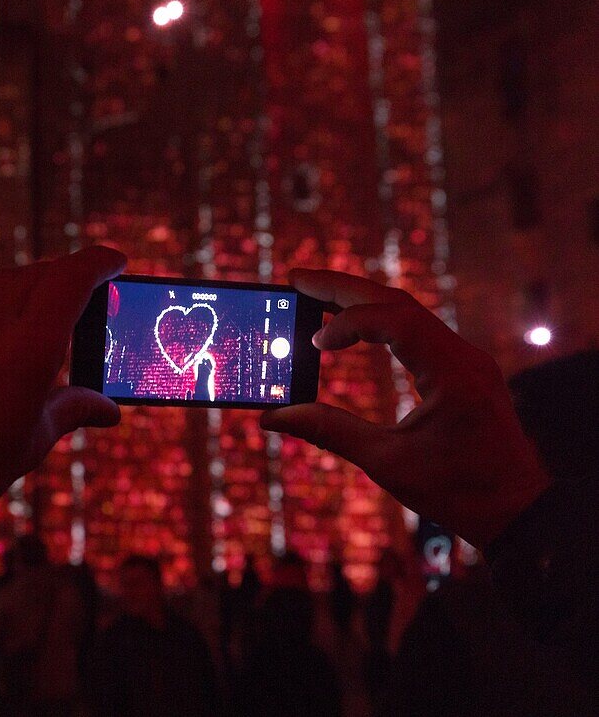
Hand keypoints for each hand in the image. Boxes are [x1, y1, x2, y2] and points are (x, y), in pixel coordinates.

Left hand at [0, 247, 126, 523]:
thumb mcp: (33, 440)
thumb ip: (72, 410)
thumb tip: (107, 410)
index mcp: (29, 347)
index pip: (71, 280)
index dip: (98, 263)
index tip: (116, 261)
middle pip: (35, 275)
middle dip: (65, 273)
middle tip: (85, 288)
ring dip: (26, 286)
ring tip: (42, 309)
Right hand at [260, 270, 548, 548]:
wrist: (517, 511)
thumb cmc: (457, 492)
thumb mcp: (387, 463)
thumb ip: (329, 431)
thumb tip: (274, 417)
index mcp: (452, 375)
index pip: (396, 322)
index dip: (349, 321)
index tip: (314, 343)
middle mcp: (464, 356)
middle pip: (397, 302)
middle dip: (344, 288)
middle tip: (296, 280)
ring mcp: (466, 360)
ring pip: (408, 312)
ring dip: (360, 300)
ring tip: (314, 295)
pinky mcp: (462, 369)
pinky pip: (417, 330)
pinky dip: (380, 321)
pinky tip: (352, 325)